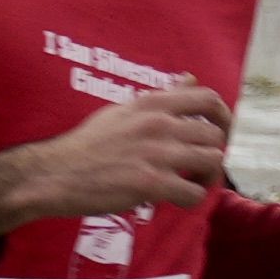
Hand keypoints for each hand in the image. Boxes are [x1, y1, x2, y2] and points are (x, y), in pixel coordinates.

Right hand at [0, 81, 228, 234]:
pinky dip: (191, 199)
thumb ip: (160, 97)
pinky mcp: (151, 184)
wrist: (55, 174)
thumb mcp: (123, 109)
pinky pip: (194, 193)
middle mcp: (159, 124)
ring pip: (212, 162)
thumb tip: (189, 78)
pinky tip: (176, 199)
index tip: (219, 132)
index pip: (208, 99)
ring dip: (207, 177)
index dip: (223, 117)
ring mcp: (156, 154)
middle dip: (213, 154)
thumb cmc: (87, 144)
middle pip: (215, 136)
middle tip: (199, 166)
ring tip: (191, 183)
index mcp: (152, 104)